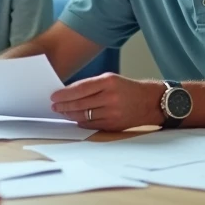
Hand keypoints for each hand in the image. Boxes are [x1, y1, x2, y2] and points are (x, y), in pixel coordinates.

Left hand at [50, 74, 164, 130]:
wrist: (150, 102)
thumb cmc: (128, 89)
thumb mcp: (111, 79)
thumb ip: (92, 86)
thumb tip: (69, 93)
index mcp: (109, 82)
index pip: (80, 89)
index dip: (64, 94)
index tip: (54, 96)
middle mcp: (110, 97)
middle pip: (79, 104)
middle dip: (64, 106)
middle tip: (54, 106)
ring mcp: (112, 113)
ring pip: (83, 116)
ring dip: (70, 115)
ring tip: (62, 112)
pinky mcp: (113, 125)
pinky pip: (91, 125)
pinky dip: (81, 122)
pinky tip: (76, 118)